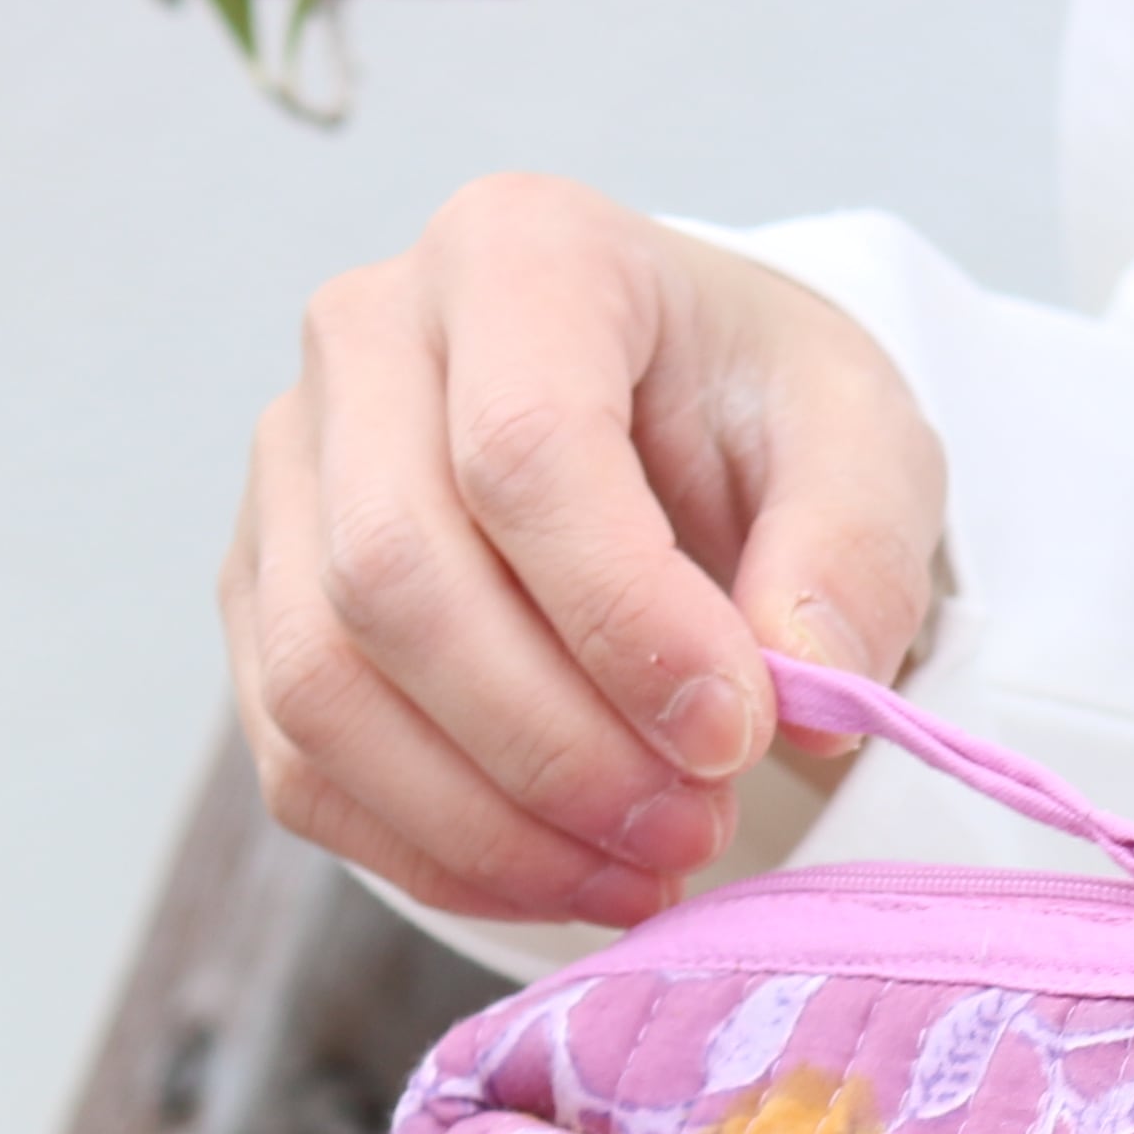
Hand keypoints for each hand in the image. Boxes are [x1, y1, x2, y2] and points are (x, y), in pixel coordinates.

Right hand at [222, 173, 944, 925]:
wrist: (681, 436)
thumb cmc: (760, 421)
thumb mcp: (866, 444)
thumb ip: (856, 552)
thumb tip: (802, 690)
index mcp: (519, 255)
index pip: (522, 453)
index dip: (628, 626)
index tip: (740, 732)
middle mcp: (364, 340)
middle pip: (396, 579)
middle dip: (557, 745)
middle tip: (695, 823)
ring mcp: (292, 476)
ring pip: (323, 686)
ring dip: (492, 820)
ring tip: (646, 866)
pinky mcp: (267, 603)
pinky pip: (303, 765)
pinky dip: (439, 855)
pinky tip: (568, 878)